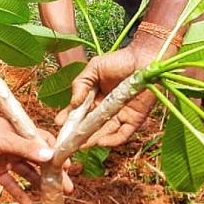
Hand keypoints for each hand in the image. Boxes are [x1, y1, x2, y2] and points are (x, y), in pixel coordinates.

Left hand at [0, 110, 70, 203]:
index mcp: (23, 133)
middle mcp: (17, 146)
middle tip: (68, 189)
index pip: (46, 143)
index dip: (58, 154)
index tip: (68, 167)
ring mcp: (7, 158)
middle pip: (40, 161)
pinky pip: (10, 183)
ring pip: (27, 173)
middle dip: (53, 174)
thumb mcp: (5, 139)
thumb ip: (26, 148)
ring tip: (53, 197)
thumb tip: (50, 156)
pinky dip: (19, 193)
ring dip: (39, 184)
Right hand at [63, 30, 174, 147]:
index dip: (69, 119)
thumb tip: (73, 103)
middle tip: (68, 141)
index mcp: (94, 98)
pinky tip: (100, 142)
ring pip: (104, 132)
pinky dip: (112, 140)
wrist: (145, 58)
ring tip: (81, 145)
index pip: (79, 112)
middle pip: (90, 126)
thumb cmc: (120, 60)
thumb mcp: (94, 68)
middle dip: (78, 134)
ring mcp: (120, 116)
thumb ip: (81, 84)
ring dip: (92, 140)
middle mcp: (106, 110)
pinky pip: (123, 134)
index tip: (59, 123)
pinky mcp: (134, 119)